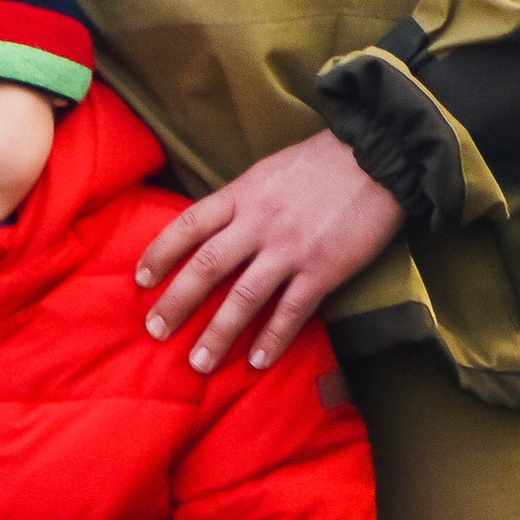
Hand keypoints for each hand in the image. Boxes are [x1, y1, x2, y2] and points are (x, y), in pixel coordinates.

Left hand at [135, 130, 402, 374]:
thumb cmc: (322, 162)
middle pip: (207, 267)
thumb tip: (209, 230)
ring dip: (218, 334)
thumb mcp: (268, 171)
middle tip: (155, 330)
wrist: (379, 157)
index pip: (189, 225)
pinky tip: (258, 361)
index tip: (140, 279)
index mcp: (243, 193)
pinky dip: (272, 339)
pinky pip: (291, 312)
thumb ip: (240, 200)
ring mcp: (291, 248)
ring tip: (198, 362)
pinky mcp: (323, 269)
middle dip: (176, 302)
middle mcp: (260, 222)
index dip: (160, 253)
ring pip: (244, 297)